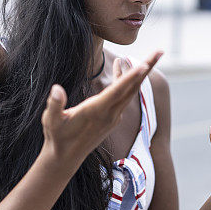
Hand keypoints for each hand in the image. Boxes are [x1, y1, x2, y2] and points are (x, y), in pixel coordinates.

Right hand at [40, 51, 162, 164]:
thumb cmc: (57, 137)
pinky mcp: (112, 118)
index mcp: (96, 111)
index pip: (117, 91)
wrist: (66, 158)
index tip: (144, 65)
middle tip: (160, 51)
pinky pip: (124, 96)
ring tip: (146, 56)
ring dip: (139, 73)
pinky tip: (121, 68)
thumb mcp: (51, 120)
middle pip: (133, 87)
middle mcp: (110, 113)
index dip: (130, 77)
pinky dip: (127, 81)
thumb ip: (54, 104)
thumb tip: (56, 89)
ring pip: (130, 91)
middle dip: (147, 68)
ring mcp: (113, 116)